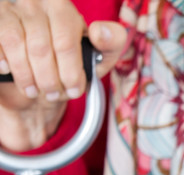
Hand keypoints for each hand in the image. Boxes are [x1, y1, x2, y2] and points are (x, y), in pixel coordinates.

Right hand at [0, 0, 125, 150]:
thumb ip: (110, 43)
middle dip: (50, 79)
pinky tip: (9, 71)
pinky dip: (4, 61)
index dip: (70, 73)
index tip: (74, 91)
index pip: (65, 43)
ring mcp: (11, 9)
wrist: (41, 74)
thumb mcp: (98, 55)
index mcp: (62, 7)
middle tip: (53, 94)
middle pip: (40, 48)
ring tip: (35, 90)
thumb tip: (99, 32)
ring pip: (15, 43)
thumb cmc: (73, 61)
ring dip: (26, 75)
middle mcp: (34, 2)